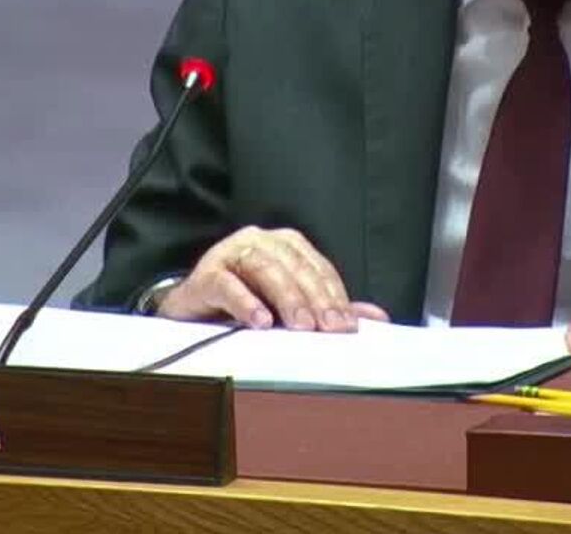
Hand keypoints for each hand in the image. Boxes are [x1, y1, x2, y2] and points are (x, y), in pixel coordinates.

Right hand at [156, 226, 389, 331]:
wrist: (193, 308)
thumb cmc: (246, 302)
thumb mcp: (290, 306)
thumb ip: (330, 308)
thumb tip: (377, 317)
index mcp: (286, 245)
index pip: (317, 267)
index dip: (335, 296)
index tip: (347, 326)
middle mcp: (260, 241)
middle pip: (294, 266)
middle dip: (314, 299)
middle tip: (327, 329)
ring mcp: (230, 253)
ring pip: (264, 268)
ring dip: (285, 298)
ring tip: (299, 326)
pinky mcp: (205, 274)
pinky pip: (226, 284)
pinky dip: (245, 302)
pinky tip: (259, 321)